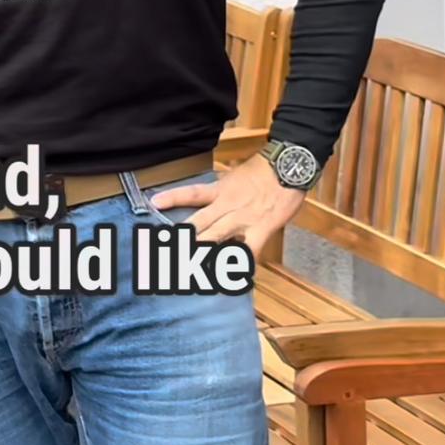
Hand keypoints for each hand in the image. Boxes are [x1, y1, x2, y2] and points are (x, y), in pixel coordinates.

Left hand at [151, 153, 305, 261]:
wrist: (290, 166)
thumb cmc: (264, 171)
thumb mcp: (236, 177)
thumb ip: (222, 190)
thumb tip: (210, 199)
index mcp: (220, 190)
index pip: (191, 193)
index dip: (172, 197)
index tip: (154, 204)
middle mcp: (227, 205)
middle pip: (199, 222)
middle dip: (182, 238)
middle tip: (165, 251)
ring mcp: (242, 218)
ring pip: (216, 237)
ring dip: (200, 252)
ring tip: (185, 266)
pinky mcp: (261, 229)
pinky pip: (248, 250)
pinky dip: (240, 264)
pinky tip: (233, 278)